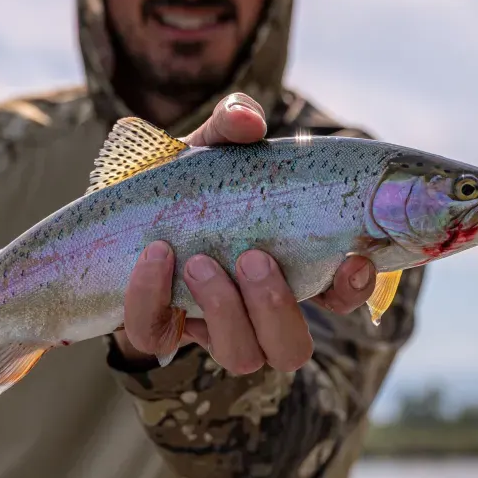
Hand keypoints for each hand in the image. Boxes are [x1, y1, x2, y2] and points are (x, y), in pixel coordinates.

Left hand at [112, 92, 377, 373]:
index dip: (353, 288)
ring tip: (199, 260)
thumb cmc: (190, 181)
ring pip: (240, 356)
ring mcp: (211, 325)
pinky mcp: (160, 327)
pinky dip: (154, 297)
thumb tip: (249, 122)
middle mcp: (257, 308)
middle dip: (276, 308)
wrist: (123, 206)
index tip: (351, 259)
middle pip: (291, 349)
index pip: (340, 294)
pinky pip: (158, 335)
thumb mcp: (214, 146)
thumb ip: (233, 124)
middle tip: (253, 257)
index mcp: (291, 266)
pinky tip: (154, 256)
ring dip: (224, 308)